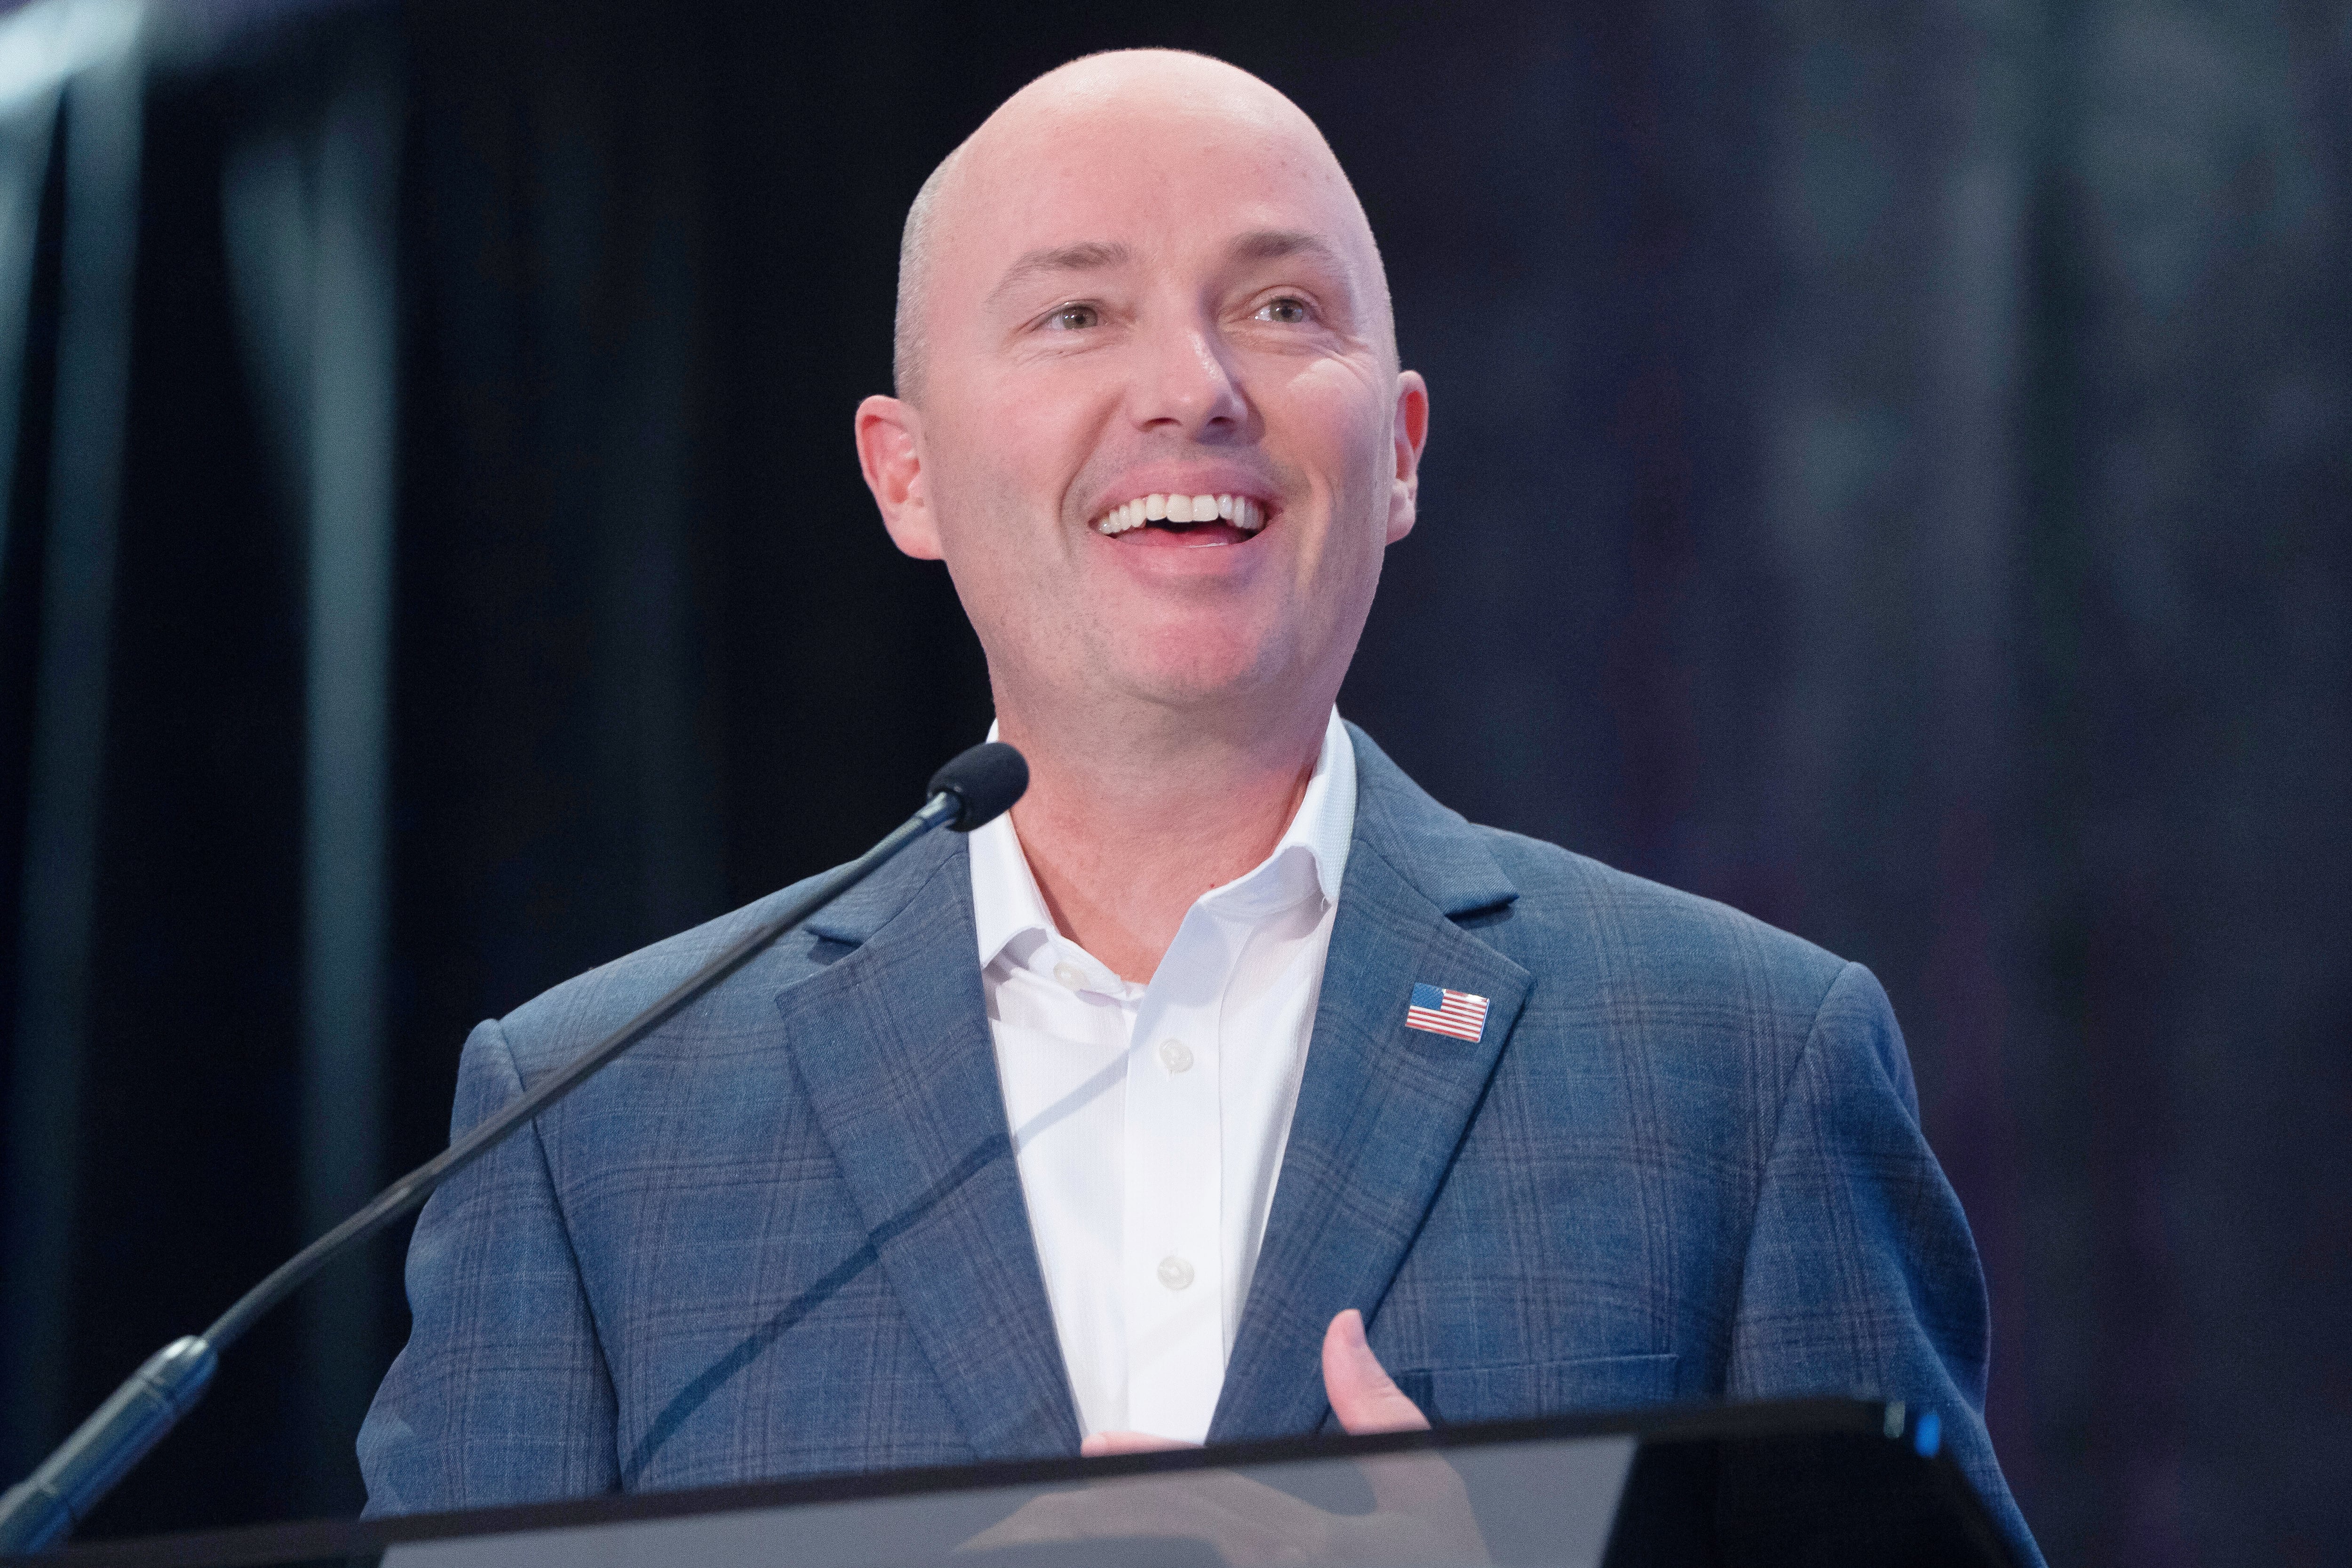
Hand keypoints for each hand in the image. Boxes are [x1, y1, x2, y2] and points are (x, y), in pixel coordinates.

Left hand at [961, 1312, 1486, 1565]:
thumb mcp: (1430, 1493)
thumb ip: (1378, 1412)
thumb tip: (1341, 1329)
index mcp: (1309, 1541)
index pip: (1208, 1491)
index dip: (1147, 1464)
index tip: (1095, 1445)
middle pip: (1171, 1534)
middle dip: (1092, 1517)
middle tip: (1029, 1503)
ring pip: (1173, 1562)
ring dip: (1103, 1544)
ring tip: (1041, 1527)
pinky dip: (1143, 1565)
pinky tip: (1100, 1554)